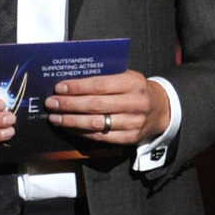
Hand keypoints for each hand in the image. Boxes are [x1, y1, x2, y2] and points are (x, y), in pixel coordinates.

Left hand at [45, 71, 169, 145]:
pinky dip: (81, 132)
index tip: (59, 88)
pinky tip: (68, 127)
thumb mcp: (127, 76)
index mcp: (133, 83)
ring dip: (71, 121)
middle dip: (69, 105)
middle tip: (52, 103)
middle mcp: (135, 103)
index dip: (77, 87)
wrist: (162, 109)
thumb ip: (105, 77)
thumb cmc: (136, 90)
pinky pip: (100, 137)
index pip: (99, 85)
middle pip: (95, 105)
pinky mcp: (129, 138)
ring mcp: (133, 123)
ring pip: (95, 123)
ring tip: (55, 117)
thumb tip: (71, 81)